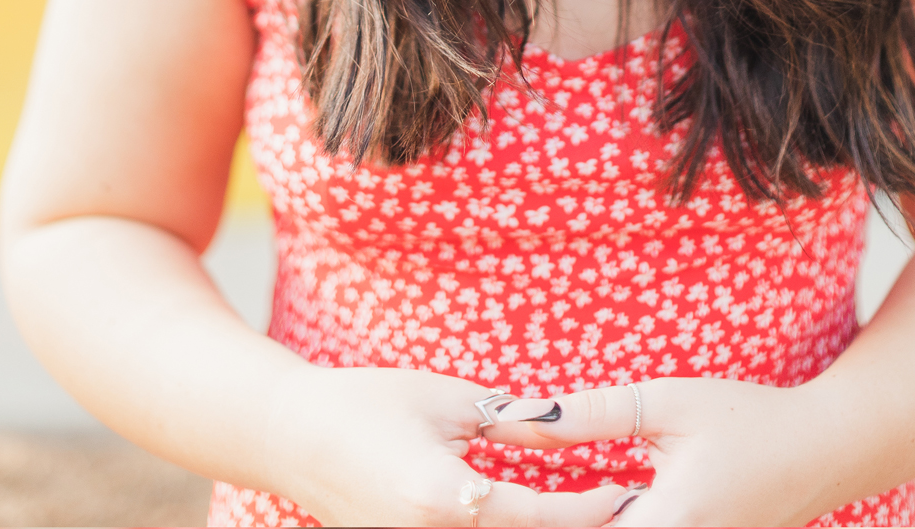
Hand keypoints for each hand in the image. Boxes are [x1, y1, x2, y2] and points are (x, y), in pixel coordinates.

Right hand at [264, 365, 642, 527]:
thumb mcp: (450, 399)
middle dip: (567, 528)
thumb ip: (509, 421)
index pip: (534, 517)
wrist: (291, 437)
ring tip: (583, 509)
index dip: (586, 510)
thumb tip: (561, 428)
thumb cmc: (368, 404)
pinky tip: (533, 515)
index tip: (623, 492)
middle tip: (617, 507)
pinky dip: (502, 528)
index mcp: (441, 498)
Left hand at [483, 378, 832, 526]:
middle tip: (497, 503)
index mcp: (659, 525)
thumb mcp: (669, 403)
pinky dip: (607, 523)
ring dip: (577, 523)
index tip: (481, 501)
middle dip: (547, 521)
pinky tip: (591, 506)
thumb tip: (518, 417)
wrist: (826, 449)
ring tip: (543, 503)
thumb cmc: (753, 419)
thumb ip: (591, 414)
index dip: (522, 519)